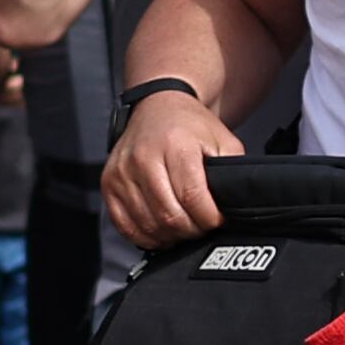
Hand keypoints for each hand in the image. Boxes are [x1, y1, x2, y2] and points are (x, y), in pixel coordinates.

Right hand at [102, 88, 239, 249]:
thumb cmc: (191, 127)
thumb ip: (232, 170)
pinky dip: (147, 236)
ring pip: (149, 225)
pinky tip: (162, 229)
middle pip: (170, 216)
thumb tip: (236, 205)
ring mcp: (122, 172)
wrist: (157, 108)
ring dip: (171, 235)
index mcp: (175, 144)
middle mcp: (143, 157)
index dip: (210, 218)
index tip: (218, 219)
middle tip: (202, 225)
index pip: (192, 197)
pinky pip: (127, 226)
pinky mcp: (109, 184)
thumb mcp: (222, 140)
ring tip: (184, 226)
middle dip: (192, 229)